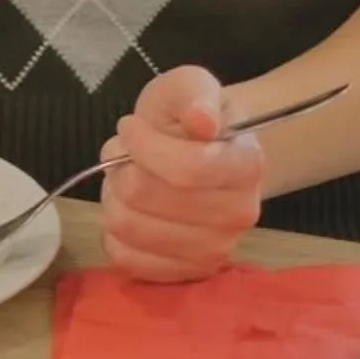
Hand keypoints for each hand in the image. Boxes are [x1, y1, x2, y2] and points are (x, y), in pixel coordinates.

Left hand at [99, 66, 262, 282]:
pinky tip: (130, 211)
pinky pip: (129, 260)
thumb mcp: (189, 86)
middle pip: (145, 196)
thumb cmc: (189, 117)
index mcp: (245, 165)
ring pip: (130, 227)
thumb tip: (202, 120)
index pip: (184, 169)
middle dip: (122, 167)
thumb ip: (194, 94)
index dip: (142, 145)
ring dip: (115, 196)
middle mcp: (239, 215)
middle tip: (129, 154)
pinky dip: (114, 233)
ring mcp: (215, 250)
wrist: (203, 153)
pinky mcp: (188, 272)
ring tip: (131, 179)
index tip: (130, 126)